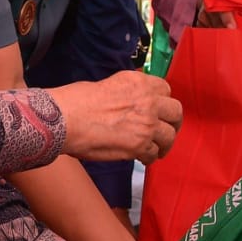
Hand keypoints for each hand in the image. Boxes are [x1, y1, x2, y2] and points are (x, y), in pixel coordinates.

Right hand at [52, 71, 181, 163]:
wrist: (65, 119)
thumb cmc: (78, 101)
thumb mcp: (110, 84)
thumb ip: (130, 91)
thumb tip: (135, 100)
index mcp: (139, 82)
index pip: (166, 90)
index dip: (163, 102)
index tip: (159, 110)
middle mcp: (148, 101)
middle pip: (176, 112)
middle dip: (173, 123)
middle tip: (167, 130)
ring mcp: (146, 124)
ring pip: (169, 136)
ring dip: (164, 144)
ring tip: (156, 149)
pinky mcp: (139, 145)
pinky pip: (153, 154)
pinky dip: (148, 157)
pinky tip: (142, 158)